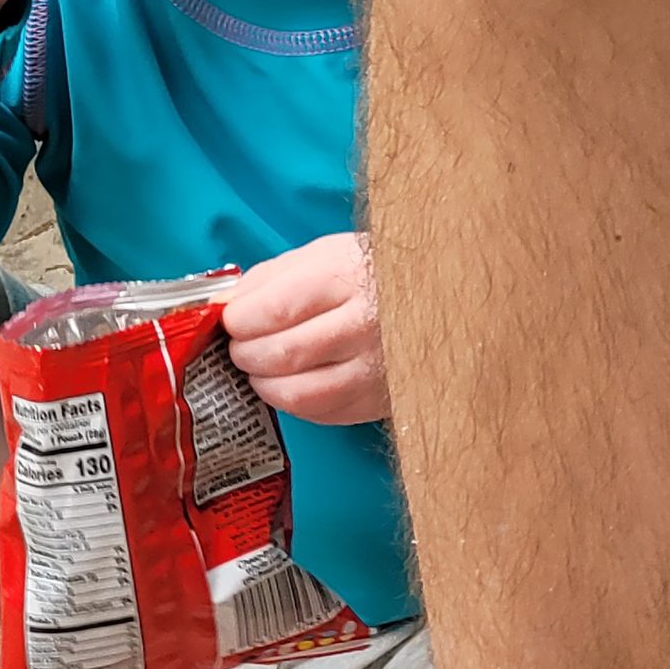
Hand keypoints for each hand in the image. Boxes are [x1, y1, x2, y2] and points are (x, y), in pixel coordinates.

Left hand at [223, 234, 387, 424]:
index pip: (274, 309)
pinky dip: (295, 401)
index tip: (232, 321)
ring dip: (265, 383)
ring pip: (298, 394)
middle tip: (242, 345)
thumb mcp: (326, 254)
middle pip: (282, 354)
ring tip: (263, 367)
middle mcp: (366, 325)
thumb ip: (271, 278)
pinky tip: (295, 381)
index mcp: (348, 277)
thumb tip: (226, 305)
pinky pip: (322, 414)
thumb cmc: (377, 272)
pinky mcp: (380, 400)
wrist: (443, 298)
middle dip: (246, 353)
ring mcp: (376, 369)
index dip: (240, 321)